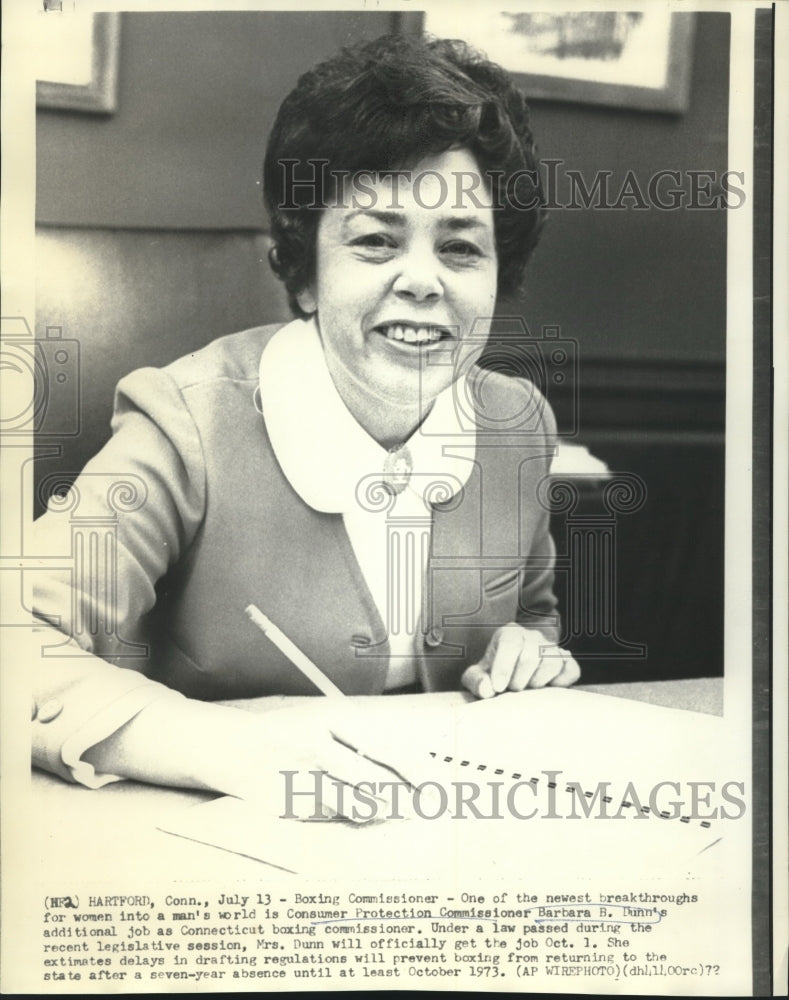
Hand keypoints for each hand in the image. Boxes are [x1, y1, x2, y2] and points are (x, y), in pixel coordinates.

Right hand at [235, 704, 426, 823]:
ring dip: (379, 811)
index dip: (416, 771)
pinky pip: (333, 816)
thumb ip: (366, 742)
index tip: (437, 787)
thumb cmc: (296, 732)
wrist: (237, 747)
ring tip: (390, 810)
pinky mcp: (290, 804)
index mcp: (333, 718)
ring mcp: (302, 777)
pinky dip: (347, 816)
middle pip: (375, 781)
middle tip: (424, 808)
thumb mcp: (330, 721)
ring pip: (356, 805)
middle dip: (404, 799)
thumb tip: (413, 773)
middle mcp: (318, 745)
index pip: (386, 747)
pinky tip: (349, 809)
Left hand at [461, 624, 579, 698]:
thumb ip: (476, 682)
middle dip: (519, 680)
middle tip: (512, 689)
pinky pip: (572, 670)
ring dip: (538, 682)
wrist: (511, 675)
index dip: (504, 667)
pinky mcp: (566, 662)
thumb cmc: (492, 675)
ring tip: (527, 688)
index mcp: (509, 633)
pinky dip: (562, 681)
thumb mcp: (477, 676)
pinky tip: (549, 688)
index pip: (510, 643)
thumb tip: (487, 689)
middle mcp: (532, 636)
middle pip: (530, 656)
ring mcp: (551, 647)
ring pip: (552, 662)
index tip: (498, 688)